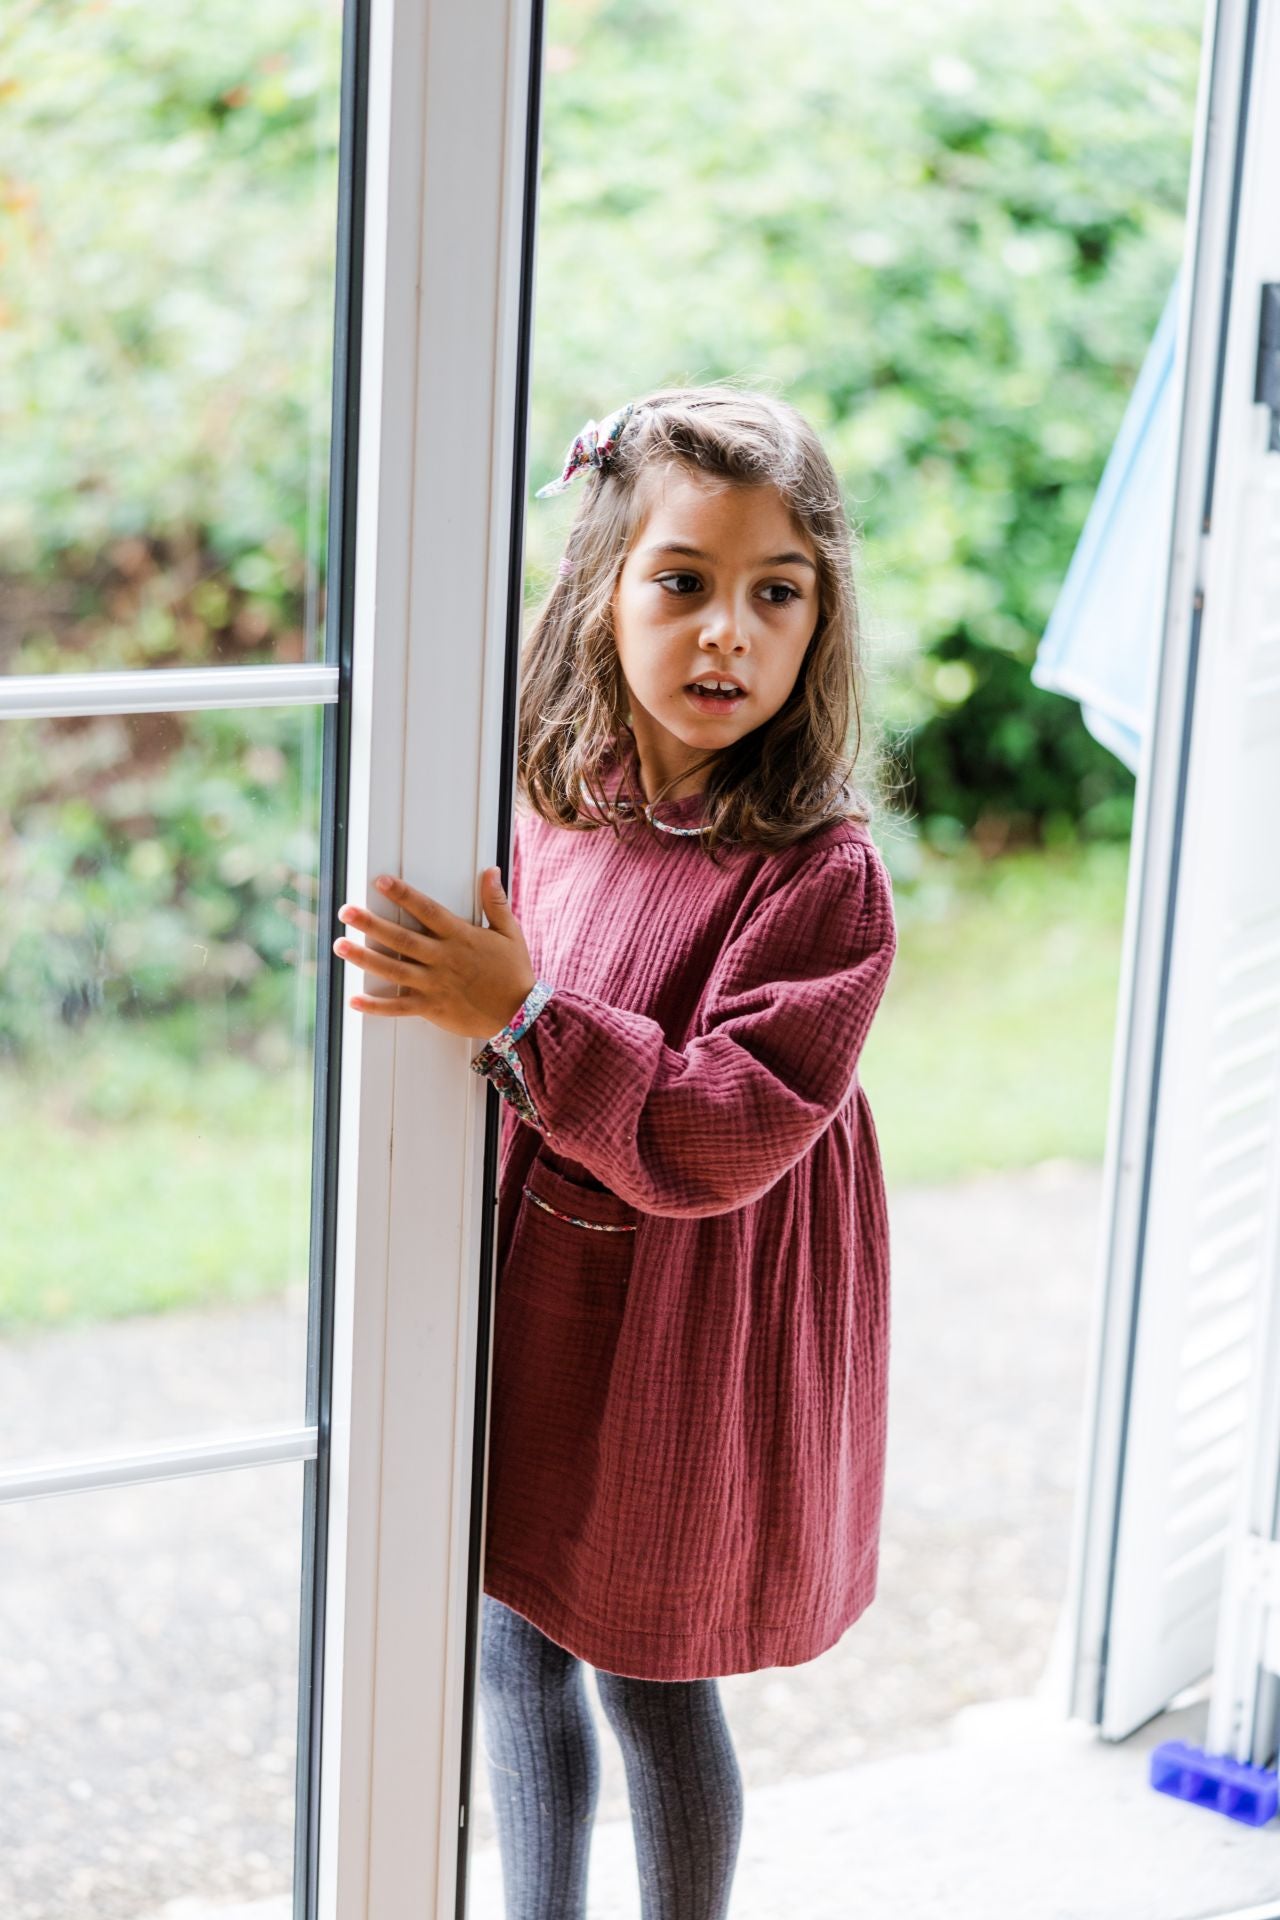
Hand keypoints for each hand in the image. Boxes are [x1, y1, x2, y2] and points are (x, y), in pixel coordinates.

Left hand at [333, 868, 536, 1039]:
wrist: (521, 1014)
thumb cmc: (514, 973)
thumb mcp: (510, 933)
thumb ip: (495, 902)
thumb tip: (490, 871)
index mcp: (460, 937)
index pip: (426, 910)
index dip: (403, 895)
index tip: (381, 881)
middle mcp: (442, 959)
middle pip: (401, 938)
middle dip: (371, 923)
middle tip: (345, 911)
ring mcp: (434, 984)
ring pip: (393, 969)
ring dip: (365, 958)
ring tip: (340, 945)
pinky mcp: (432, 1008)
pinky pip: (399, 1008)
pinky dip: (375, 1006)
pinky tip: (353, 1000)